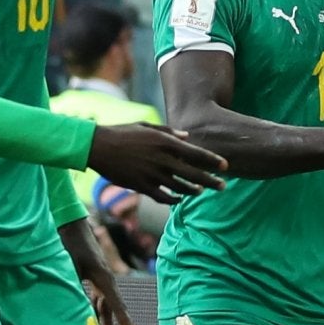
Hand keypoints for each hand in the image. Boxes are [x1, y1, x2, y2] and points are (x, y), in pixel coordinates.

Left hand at [65, 221, 137, 324]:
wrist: (73, 228)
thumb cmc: (71, 245)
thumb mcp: (69, 265)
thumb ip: (73, 285)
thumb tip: (73, 306)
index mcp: (103, 278)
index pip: (116, 304)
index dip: (124, 322)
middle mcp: (106, 281)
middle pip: (117, 309)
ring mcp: (102, 281)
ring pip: (109, 308)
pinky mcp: (96, 280)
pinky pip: (101, 302)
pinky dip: (101, 316)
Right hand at [88, 123, 227, 199]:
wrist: (98, 146)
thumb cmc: (122, 132)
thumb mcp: (147, 125)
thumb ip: (169, 131)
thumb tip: (187, 137)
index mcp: (164, 142)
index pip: (195, 153)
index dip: (212, 161)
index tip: (226, 166)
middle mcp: (162, 158)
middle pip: (193, 173)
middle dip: (211, 180)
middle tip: (223, 186)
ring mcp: (152, 174)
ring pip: (180, 187)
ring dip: (194, 190)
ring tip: (203, 191)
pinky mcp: (141, 186)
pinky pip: (163, 197)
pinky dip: (174, 199)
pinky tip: (179, 199)